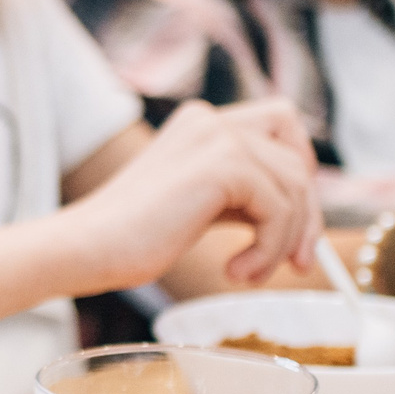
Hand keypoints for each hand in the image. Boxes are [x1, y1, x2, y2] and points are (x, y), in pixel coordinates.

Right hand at [56, 101, 321, 292]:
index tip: (296, 223)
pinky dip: (269, 248)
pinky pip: (279, 208)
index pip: (282, 125)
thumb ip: (239, 194)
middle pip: (297, 156)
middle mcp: (211, 120)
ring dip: (285, 241)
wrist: (87, 246)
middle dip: (307, 214)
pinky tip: (236, 271)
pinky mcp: (222, 166)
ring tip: (249, 273)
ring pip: (294, 187)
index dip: (299, 171)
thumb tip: (300, 214)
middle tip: (301, 262)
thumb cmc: (131, 237)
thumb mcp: (196, 203)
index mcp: (202, 122)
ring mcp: (217, 137)